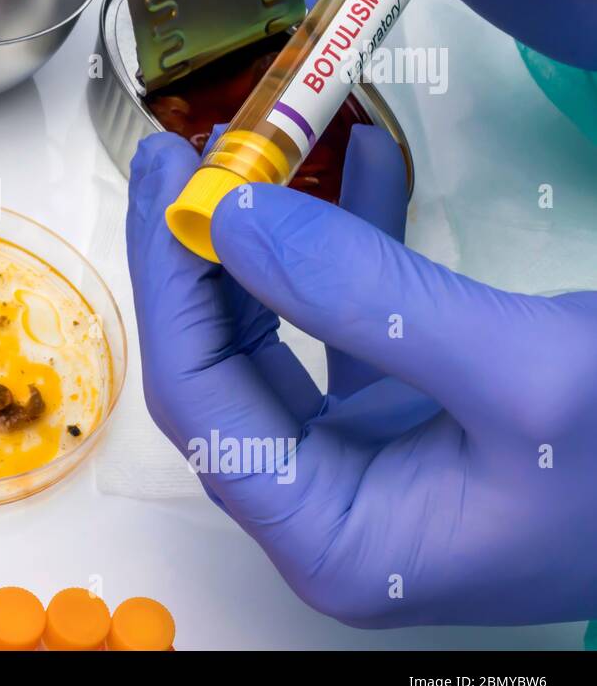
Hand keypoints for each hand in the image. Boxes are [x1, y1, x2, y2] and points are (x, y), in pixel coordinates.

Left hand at [126, 127, 596, 626]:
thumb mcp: (521, 371)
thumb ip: (364, 298)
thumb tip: (235, 219)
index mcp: (333, 535)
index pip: (200, 403)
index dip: (171, 285)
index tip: (165, 183)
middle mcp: (330, 504)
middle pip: (221, 365)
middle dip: (202, 254)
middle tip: (184, 153)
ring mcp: (367, 458)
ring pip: (273, 337)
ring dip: (265, 242)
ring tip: (250, 149)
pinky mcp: (409, 414)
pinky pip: (348, 322)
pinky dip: (352, 241)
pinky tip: (360, 164)